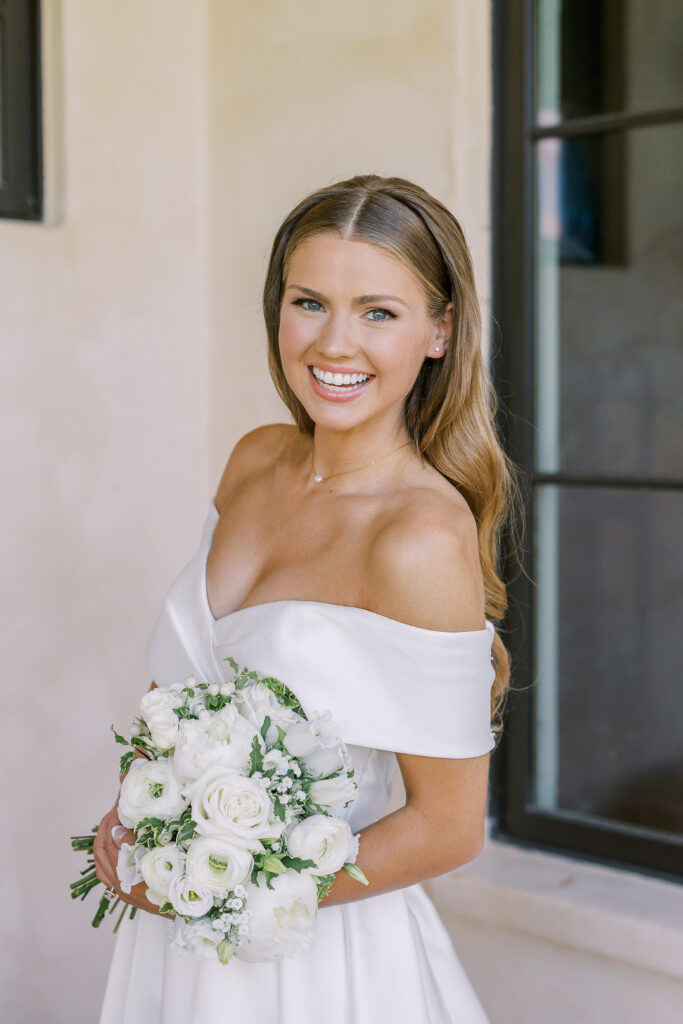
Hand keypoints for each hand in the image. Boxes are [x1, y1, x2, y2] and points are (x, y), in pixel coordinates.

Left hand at [93, 802, 174, 918]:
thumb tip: (116, 830)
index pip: (110, 844)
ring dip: (106, 839)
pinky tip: (120, 841)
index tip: (120, 803)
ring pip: (102, 863)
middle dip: (107, 827)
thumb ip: (138, 845)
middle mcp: (122, 888)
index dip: (113, 821)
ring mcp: (125, 891)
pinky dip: (110, 852)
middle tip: (117, 807)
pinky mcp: (131, 892)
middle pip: (101, 853)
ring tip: (116, 820)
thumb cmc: (185, 884)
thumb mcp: (165, 858)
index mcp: (128, 880)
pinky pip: (109, 870)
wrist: (196, 913)